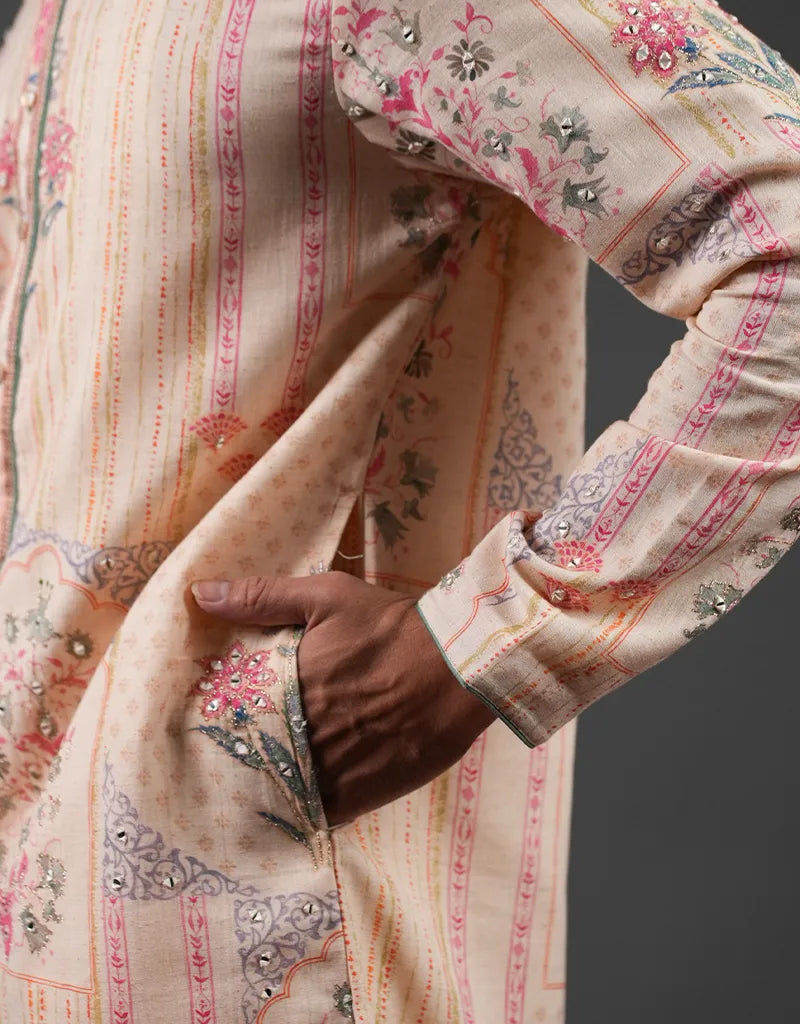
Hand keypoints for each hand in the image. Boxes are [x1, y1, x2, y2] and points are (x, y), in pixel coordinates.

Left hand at [190, 571, 495, 825]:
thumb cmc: (390, 626)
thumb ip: (262, 597)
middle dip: (243, 761)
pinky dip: (305, 813)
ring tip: (255, 792)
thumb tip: (200, 594)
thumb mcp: (326, 596)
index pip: (234, 719)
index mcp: (287, 687)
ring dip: (270, 790)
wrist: (458, 663)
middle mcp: (303, 733)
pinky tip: (297, 807)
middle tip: (226, 765)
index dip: (220, 727)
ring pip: (282, 792)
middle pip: (255, 759)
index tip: (207, 730)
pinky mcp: (363, 793)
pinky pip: (319, 815)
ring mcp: (333, 767)